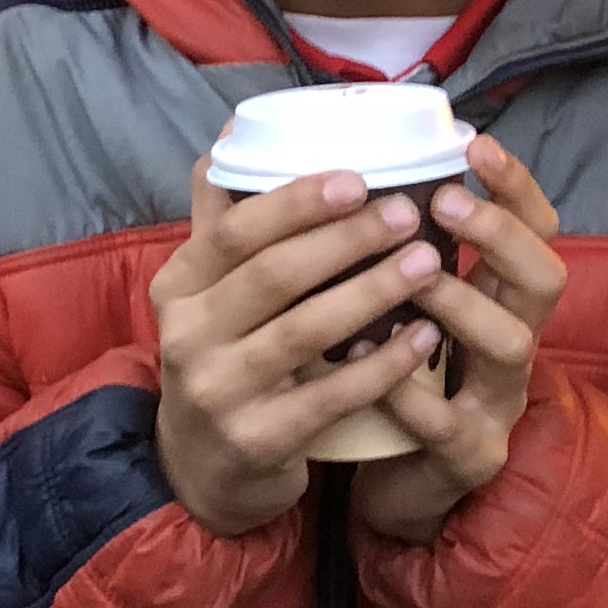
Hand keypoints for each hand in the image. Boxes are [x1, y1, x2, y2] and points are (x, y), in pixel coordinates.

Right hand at [149, 162, 465, 537]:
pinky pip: (329, 395)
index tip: (358, 178)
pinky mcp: (257, 441)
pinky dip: (381, 365)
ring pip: (304, 331)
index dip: (296, 202)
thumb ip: (220, 220)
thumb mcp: (205, 294)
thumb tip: (230, 136)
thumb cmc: (223, 360)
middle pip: (274, 274)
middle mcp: (187, 337)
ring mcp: (219, 393)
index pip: (235, 231)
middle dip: (347, 239)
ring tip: (428, 262)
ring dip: (373, 291)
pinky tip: (423, 336)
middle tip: (408, 213)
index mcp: (179, 287)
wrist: (203, 471)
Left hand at [349, 135, 569, 546]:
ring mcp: (499, 403)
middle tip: (443, 201)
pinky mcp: (469, 456)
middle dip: (499, 235)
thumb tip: (333, 162)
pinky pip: (448, 423)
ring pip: (511, 346)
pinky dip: (407, 390)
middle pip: (546, 279)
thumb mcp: (401, 306)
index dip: (516, 187)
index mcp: (500, 300)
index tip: (475, 144)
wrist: (398, 482)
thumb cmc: (395, 376)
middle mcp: (515, 344)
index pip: (537, 230)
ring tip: (412, 275)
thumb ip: (389, 248)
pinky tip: (363, 362)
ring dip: (462, 304)